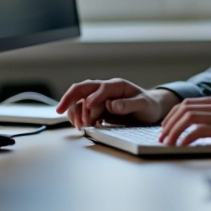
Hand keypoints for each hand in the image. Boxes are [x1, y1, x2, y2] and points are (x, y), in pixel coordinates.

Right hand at [55, 78, 179, 129]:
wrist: (150, 109)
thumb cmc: (149, 106)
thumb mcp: (144, 105)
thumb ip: (128, 104)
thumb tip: (110, 105)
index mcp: (117, 85)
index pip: (100, 87)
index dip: (93, 98)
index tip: (89, 110)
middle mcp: (105, 89)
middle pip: (81, 88)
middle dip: (69, 98)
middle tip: (60, 110)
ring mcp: (99, 98)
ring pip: (78, 100)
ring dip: (74, 111)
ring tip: (79, 126)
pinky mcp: (97, 108)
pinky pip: (80, 110)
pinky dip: (76, 117)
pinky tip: (79, 126)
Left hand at [158, 96, 210, 154]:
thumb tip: (200, 132)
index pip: (188, 103)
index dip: (172, 116)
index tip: (165, 130)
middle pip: (184, 108)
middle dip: (168, 124)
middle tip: (162, 138)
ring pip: (188, 117)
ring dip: (173, 131)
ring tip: (167, 144)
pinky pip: (199, 130)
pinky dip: (186, 138)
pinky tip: (182, 147)